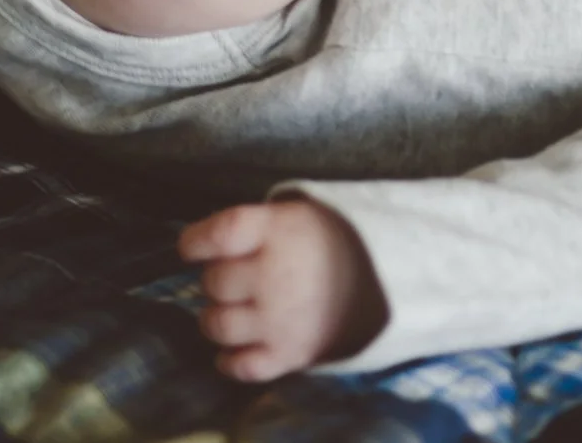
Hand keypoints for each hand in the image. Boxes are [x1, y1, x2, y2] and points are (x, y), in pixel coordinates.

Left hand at [177, 198, 387, 380]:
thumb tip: (207, 242)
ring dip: (217, 318)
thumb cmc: (335, 243)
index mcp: (280, 231)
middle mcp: (275, 275)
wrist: (389, 281)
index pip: (218, 234)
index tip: (192, 247)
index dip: (195, 241)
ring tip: (234, 311)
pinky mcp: (289, 354)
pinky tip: (238, 347)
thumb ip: (256, 224)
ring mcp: (280, 319)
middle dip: (219, 278)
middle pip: (214, 282)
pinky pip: (240, 366)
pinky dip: (230, 360)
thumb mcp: (302, 214)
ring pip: (217, 325)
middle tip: (238, 277)